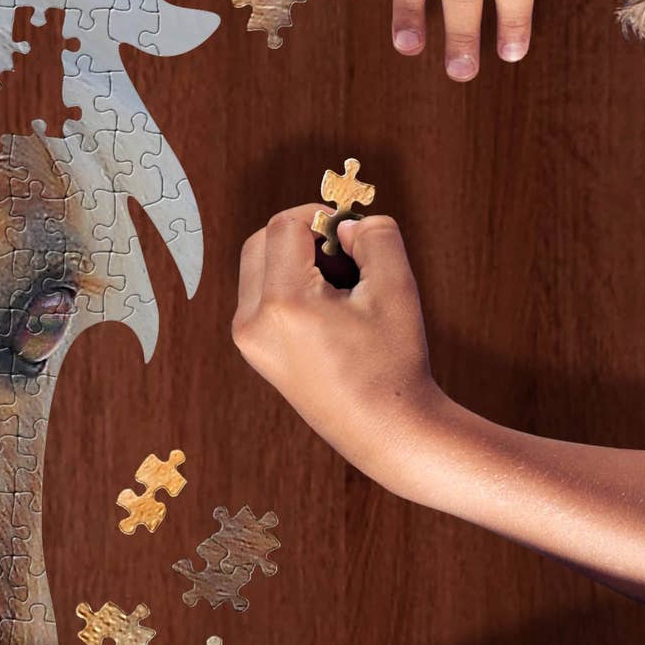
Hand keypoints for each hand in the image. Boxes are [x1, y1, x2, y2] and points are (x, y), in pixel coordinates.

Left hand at [229, 208, 446, 475]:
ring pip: (259, 267)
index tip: (350, 228)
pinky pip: (262, 296)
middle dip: (302, 234)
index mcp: (284, 304)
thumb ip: (375, 237)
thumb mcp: (396, 288)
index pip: (284, 227)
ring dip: (296, 259)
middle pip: (262, 242)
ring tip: (343, 287)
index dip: (318, 214)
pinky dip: (290, 285)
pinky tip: (330, 308)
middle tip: (346, 254)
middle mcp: (253, 322)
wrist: (385, 429)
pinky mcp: (255, 351)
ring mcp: (249, 340)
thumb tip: (344, 225)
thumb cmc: (394, 361)